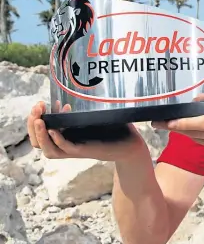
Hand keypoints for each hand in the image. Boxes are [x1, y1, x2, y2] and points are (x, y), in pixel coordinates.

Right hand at [27, 101, 148, 160]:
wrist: (131, 144)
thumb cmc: (113, 128)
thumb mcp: (93, 115)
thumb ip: (79, 107)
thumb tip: (68, 92)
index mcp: (66, 136)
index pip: (40, 134)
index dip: (34, 120)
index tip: (41, 103)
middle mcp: (68, 144)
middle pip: (38, 142)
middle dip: (32, 124)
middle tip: (37, 107)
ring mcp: (76, 149)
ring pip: (49, 150)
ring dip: (40, 135)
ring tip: (39, 120)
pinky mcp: (86, 150)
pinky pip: (66, 149)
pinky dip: (57, 140)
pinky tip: (53, 129)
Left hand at [152, 90, 203, 159]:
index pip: (203, 123)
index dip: (184, 123)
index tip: (168, 121)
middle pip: (197, 133)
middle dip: (176, 128)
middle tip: (158, 123)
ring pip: (200, 141)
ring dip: (186, 133)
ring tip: (172, 126)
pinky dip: (199, 138)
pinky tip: (193, 132)